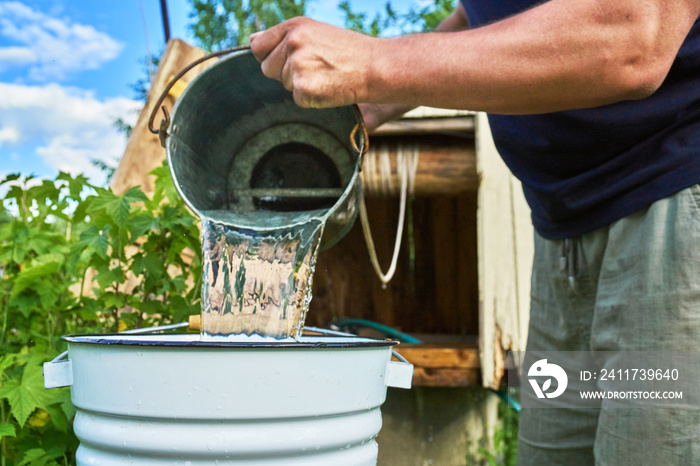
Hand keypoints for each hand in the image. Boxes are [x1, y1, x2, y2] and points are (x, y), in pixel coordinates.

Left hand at [250, 17, 374, 107]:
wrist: (375, 67)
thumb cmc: (347, 51)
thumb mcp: (314, 31)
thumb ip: (282, 37)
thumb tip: (252, 40)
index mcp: (293, 26)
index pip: (258, 46)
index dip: (271, 56)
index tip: (289, 59)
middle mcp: (293, 43)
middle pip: (267, 69)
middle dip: (285, 72)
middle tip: (316, 67)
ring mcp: (298, 66)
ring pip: (284, 84)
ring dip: (301, 85)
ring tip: (326, 75)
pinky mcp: (304, 89)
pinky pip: (297, 99)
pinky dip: (311, 98)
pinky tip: (329, 87)